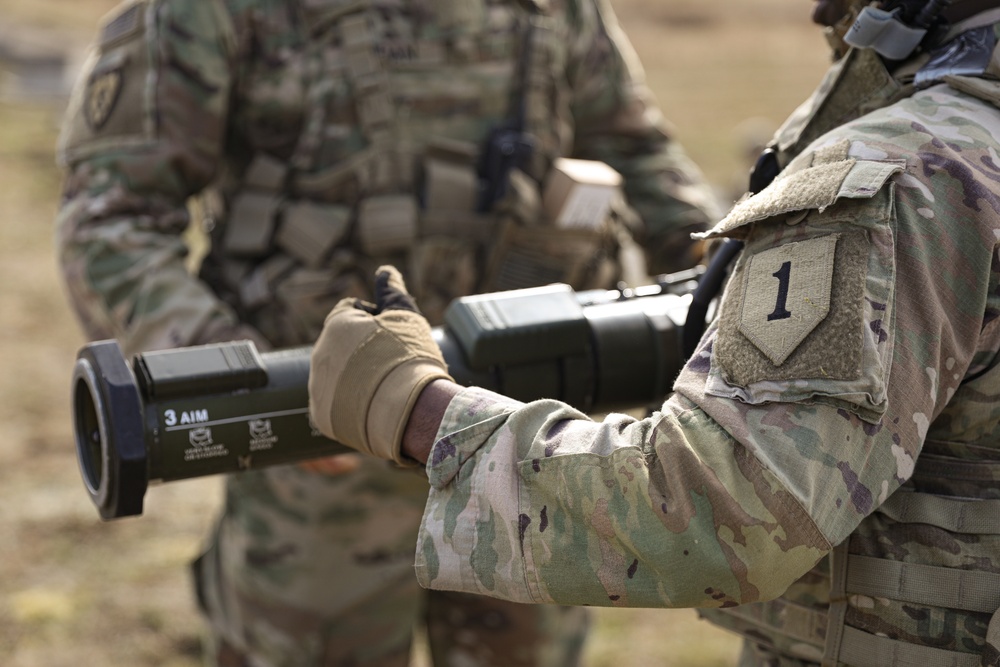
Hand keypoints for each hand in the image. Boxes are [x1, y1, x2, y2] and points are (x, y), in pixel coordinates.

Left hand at [308, 266, 452, 464]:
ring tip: (385, 389)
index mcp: (336, 323)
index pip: (353, 311)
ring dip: (356, 377)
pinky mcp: (320, 416)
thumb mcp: (405, 315)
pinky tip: (372, 407)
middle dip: (365, 350)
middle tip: (394, 365)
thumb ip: (391, 290)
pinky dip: (349, 404)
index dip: (378, 320)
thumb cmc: (409, 357)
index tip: (395, 337)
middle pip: (344, 345)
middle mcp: (319, 352)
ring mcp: (316, 386)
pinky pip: (333, 404)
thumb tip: (385, 271)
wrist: (409, 410)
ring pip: (337, 375)